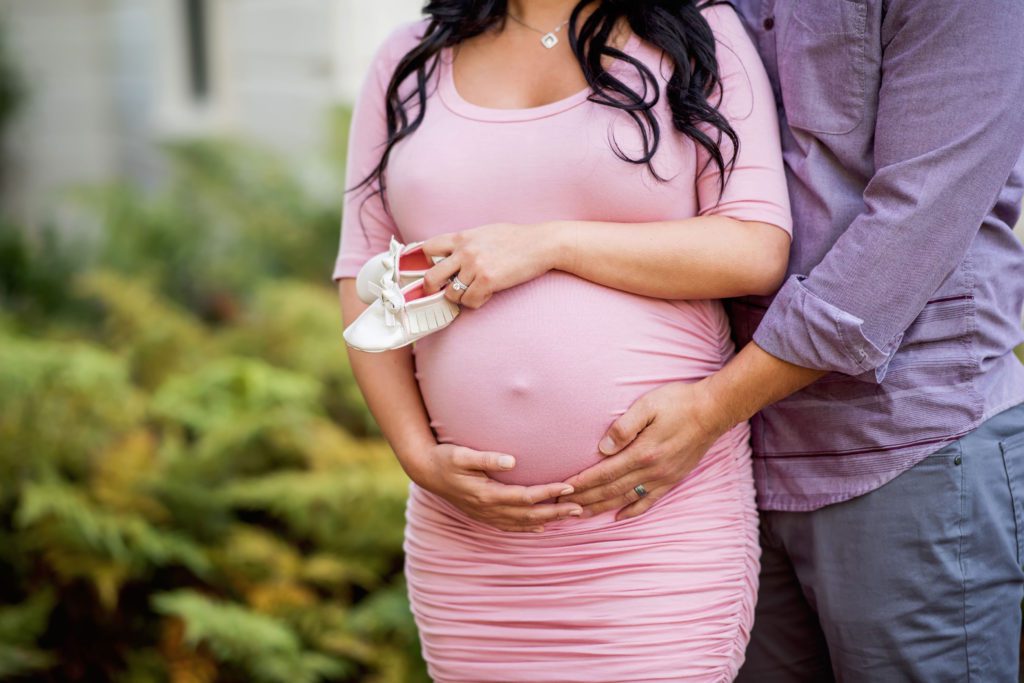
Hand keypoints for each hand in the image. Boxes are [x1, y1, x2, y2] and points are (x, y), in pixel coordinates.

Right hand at [414, 443, 582, 531]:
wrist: (425, 471)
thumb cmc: (444, 458)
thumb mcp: (462, 454)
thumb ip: (486, 458)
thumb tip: (512, 460)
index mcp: (487, 494)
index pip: (526, 496)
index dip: (549, 492)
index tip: (569, 487)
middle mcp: (488, 508)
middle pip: (529, 514)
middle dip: (556, 511)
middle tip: (580, 508)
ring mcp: (485, 514)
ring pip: (522, 522)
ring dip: (547, 520)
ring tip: (569, 516)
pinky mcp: (482, 514)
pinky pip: (509, 526)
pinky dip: (527, 527)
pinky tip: (540, 527)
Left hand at [418, 223, 560, 307]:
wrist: (541, 243)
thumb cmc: (517, 239)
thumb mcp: (485, 233)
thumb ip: (466, 244)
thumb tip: (452, 256)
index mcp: (461, 237)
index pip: (427, 249)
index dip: (425, 263)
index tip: (432, 271)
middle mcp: (464, 251)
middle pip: (431, 277)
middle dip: (433, 290)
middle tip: (442, 293)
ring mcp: (475, 266)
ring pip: (451, 295)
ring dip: (462, 298)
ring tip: (476, 291)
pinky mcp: (488, 280)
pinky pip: (470, 301)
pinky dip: (477, 302)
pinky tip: (488, 294)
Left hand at [558, 380, 728, 520]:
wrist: (713, 410)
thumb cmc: (678, 402)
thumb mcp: (647, 405)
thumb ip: (624, 427)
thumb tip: (603, 448)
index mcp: (641, 453)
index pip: (603, 473)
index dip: (581, 483)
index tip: (562, 490)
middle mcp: (651, 470)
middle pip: (610, 490)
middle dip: (585, 499)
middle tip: (562, 507)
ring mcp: (663, 477)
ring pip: (626, 499)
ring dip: (602, 508)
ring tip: (581, 515)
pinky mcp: (673, 479)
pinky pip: (649, 501)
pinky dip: (633, 511)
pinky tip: (619, 517)